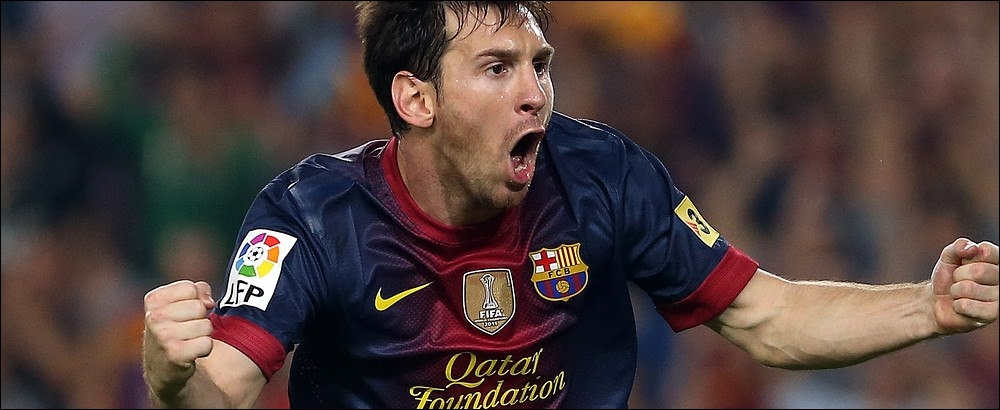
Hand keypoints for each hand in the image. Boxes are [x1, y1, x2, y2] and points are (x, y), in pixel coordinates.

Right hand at [142, 280, 216, 394]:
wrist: (163, 367)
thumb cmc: (175, 329)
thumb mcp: (179, 304)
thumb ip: (197, 291)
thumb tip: (208, 301)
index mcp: (153, 300)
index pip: (190, 288)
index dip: (196, 299)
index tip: (187, 312)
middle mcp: (154, 317)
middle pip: (199, 307)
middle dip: (200, 318)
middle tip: (188, 329)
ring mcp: (163, 336)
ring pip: (206, 325)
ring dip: (203, 334)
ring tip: (189, 340)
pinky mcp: (175, 354)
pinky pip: (207, 343)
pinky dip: (204, 348)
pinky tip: (192, 352)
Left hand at [931, 238, 998, 333]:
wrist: (938, 300)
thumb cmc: (949, 276)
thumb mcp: (949, 257)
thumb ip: (959, 246)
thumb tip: (973, 248)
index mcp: (996, 260)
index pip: (986, 251)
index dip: (966, 257)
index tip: (963, 263)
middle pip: (978, 271)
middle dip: (959, 275)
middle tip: (958, 280)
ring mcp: (999, 297)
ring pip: (969, 288)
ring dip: (956, 291)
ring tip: (959, 293)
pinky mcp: (992, 314)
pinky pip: (966, 305)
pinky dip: (956, 305)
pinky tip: (960, 306)